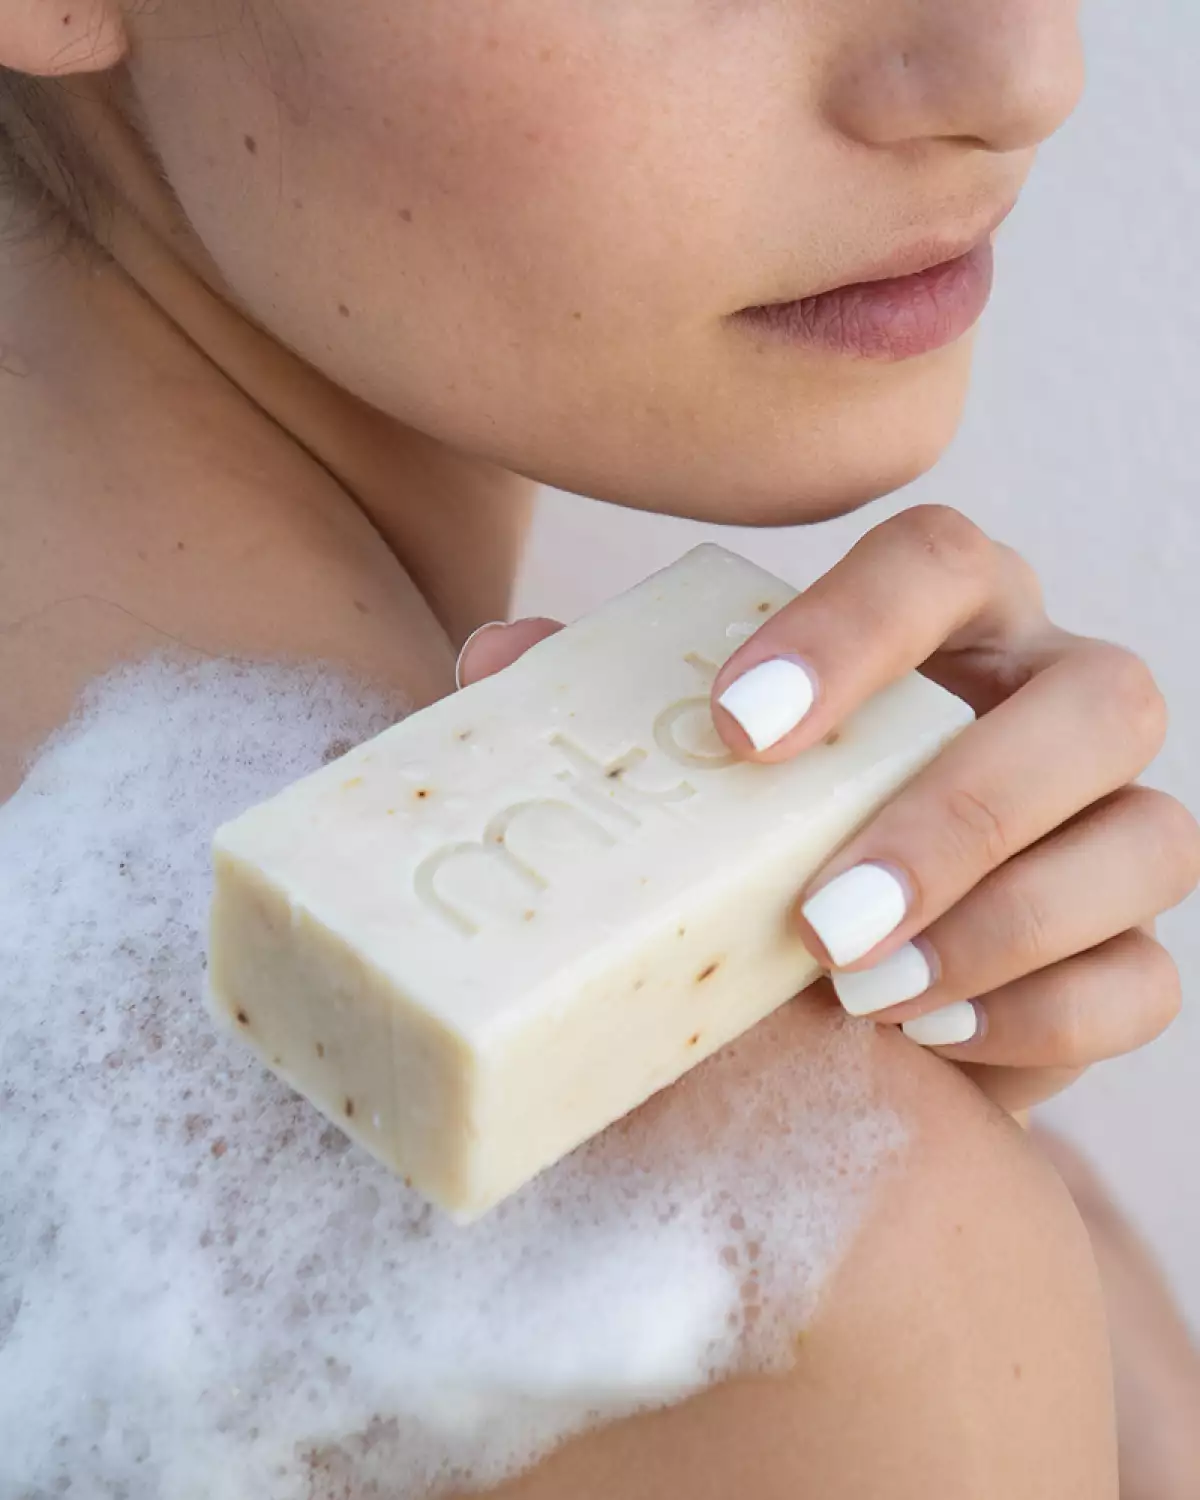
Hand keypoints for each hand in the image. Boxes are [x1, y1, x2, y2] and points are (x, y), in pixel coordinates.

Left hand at [457, 507, 1199, 1112]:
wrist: (816, 1019)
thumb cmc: (740, 859)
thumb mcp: (671, 786)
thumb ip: (605, 719)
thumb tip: (500, 659)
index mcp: (949, 631)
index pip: (944, 561)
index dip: (858, 628)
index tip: (738, 727)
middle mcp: (1050, 708)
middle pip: (1104, 698)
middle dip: (960, 811)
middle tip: (822, 916)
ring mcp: (1109, 830)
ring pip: (1155, 840)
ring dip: (1007, 923)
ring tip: (863, 995)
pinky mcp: (1121, 958)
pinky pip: (1146, 980)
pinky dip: (1040, 1015)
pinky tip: (926, 1039)